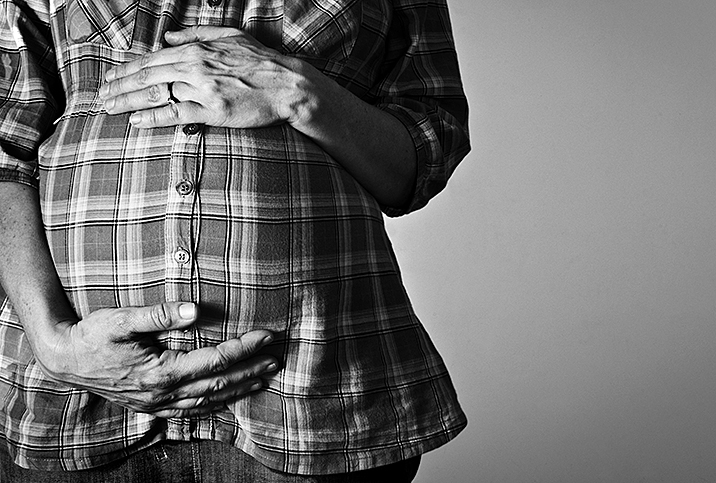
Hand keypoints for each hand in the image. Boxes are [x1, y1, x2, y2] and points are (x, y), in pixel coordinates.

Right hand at [33, 302, 277, 417]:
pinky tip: (228, 397)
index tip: (267, 335)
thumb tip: (194, 309)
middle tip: (276, 360)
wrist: (65, 359)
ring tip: (263, 380)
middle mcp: (163, 394)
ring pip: (209, 401)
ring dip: (239, 390)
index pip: (215, 361)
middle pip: (219, 385)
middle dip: (251, 372)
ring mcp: (157, 404)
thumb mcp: (122, 319)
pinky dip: (216, 403)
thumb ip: (159, 313)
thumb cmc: (92, 335)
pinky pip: (192, 410)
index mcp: (160, 373)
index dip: (244, 348)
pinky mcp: (152, 406)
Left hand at [99, 26, 308, 128]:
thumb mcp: (229, 35)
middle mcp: (195, 66)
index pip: (152, 59)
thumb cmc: (261, 61)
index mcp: (196, 49)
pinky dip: (153, 117)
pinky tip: (136, 121)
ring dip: (128, 101)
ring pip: (156, 94)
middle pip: (147, 76)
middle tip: (101, 96)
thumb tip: (168, 35)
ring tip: (110, 108)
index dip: (127, 69)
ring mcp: (203, 89)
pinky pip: (176, 114)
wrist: (288, 85)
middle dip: (120, 86)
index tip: (112, 78)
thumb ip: (196, 33)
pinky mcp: (213, 111)